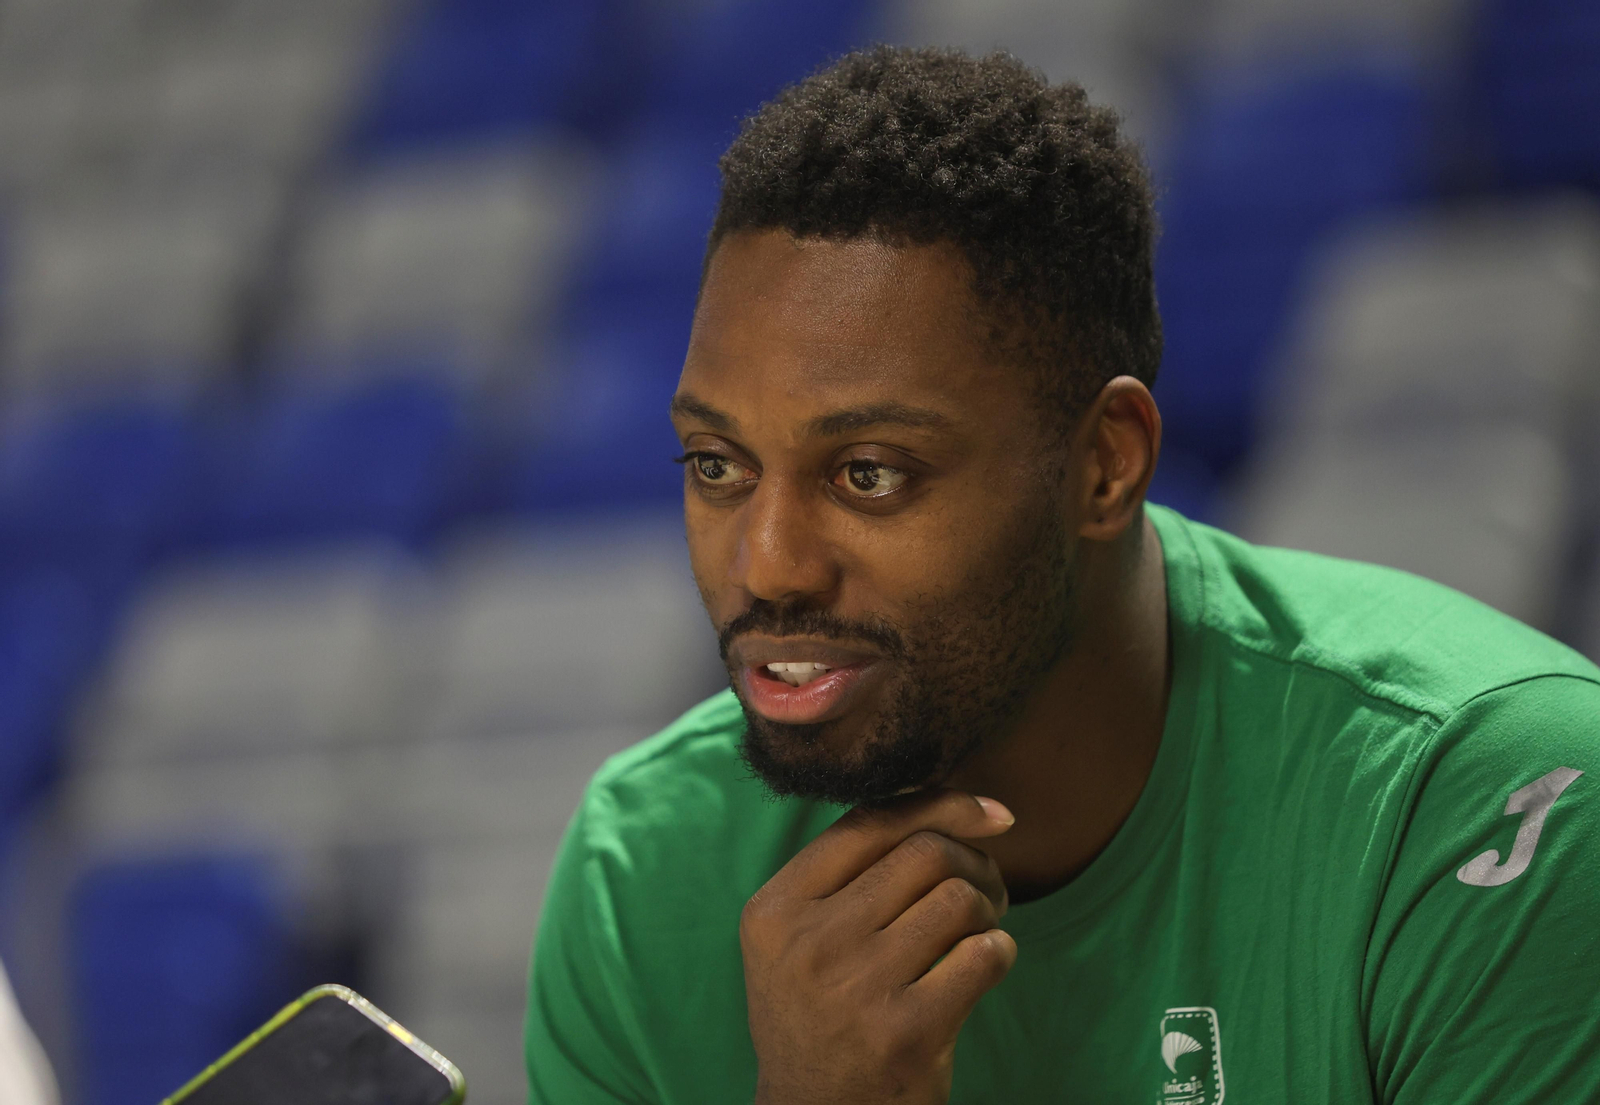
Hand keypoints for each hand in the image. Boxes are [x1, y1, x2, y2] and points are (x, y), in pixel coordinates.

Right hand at [740, 789, 1017, 1104]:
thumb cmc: (821, 1014)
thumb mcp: (799, 941)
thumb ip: (851, 875)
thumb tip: (958, 808)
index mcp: (773, 910)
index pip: (868, 824)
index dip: (940, 804)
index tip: (994, 814)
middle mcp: (807, 944)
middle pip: (924, 853)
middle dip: (974, 863)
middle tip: (988, 892)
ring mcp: (856, 989)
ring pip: (959, 899)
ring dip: (990, 909)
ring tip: (982, 931)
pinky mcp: (907, 1033)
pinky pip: (984, 956)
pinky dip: (1000, 952)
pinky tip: (985, 966)